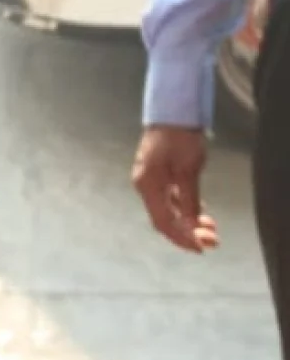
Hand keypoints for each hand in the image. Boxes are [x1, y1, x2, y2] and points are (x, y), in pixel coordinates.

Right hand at [131, 126, 219, 252]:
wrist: (173, 111)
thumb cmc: (179, 138)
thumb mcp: (188, 171)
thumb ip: (188, 199)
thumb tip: (193, 225)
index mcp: (147, 184)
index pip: (163, 221)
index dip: (182, 238)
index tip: (202, 248)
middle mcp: (145, 185)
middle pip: (164, 218)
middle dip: (188, 232)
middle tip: (213, 239)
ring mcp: (150, 179)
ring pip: (167, 210)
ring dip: (188, 222)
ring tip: (211, 226)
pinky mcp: (157, 174)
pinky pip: (169, 199)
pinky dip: (184, 209)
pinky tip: (200, 211)